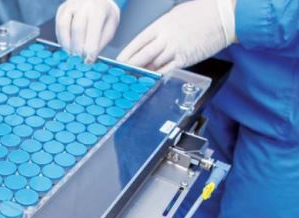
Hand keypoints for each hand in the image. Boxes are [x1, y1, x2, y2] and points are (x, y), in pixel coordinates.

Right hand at [56, 0, 120, 63]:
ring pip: (63, 25)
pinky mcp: (62, 9)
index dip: (90, 48)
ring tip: (71, 54)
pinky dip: (61, 39)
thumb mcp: (110, 26)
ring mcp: (71, 5)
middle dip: (77, 47)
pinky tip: (67, 46)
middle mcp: (84, 4)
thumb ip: (101, 41)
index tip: (89, 60)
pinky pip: (58, 25)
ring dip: (66, 44)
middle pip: (77, 28)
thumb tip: (89, 58)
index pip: (93, 31)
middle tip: (79, 59)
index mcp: (99, 9)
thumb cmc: (105, 15)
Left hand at [117, 0, 235, 73]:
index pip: (137, 42)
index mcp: (160, 25)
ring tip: (133, 80)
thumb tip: (149, 42)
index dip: (126, 54)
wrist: (223, 15)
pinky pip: (167, 70)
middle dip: (130, 67)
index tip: (118, 62)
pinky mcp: (185, 59)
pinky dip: (158, 76)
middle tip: (121, 75)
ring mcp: (175, 49)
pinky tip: (150, 81)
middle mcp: (165, 38)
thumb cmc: (201, 12)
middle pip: (142, 56)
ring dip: (142, 73)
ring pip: (153, 65)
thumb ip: (160, 30)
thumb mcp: (174, 16)